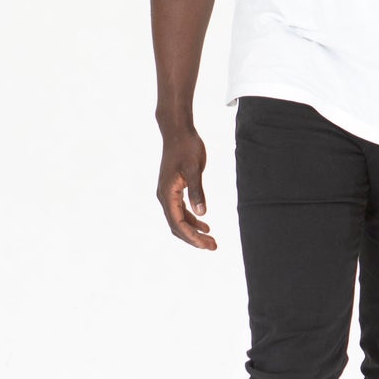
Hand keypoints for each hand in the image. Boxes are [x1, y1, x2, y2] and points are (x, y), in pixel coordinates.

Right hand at [158, 125, 216, 249]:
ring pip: (179, 220)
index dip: (192, 236)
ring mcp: (167, 194)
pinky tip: (205, 225)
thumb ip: (197, 191)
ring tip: (211, 240)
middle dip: (194, 238)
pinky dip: (192, 220)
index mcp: (167, 193)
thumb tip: (202, 213)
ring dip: (193, 231)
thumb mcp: (195, 168)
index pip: (178, 223)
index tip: (207, 244)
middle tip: (213, 246)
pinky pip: (181, 211)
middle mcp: (164, 196)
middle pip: (177, 226)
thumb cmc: (186, 147)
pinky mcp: (173, 190)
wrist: (177, 131)